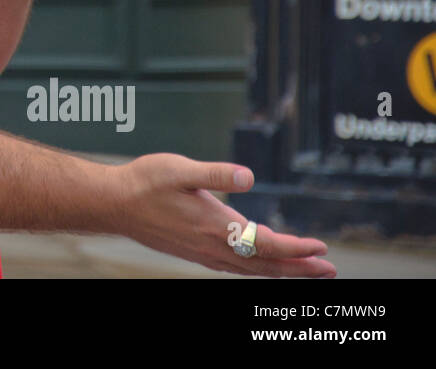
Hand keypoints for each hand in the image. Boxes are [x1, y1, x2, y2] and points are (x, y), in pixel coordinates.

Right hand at [114, 153, 335, 276]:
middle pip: (264, 265)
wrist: (112, 203)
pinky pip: (234, 268)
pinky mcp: (194, 252)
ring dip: (281, 272)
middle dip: (299, 268)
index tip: (320, 247)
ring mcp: (202, 253)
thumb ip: (216, 173)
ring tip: (305, 271)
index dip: (296, 248)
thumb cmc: (143, 182)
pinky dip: (256, 270)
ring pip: (250, 270)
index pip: (265, 245)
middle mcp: (212, 246)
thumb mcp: (179, 169)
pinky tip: (260, 266)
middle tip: (329, 270)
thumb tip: (249, 178)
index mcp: (214, 226)